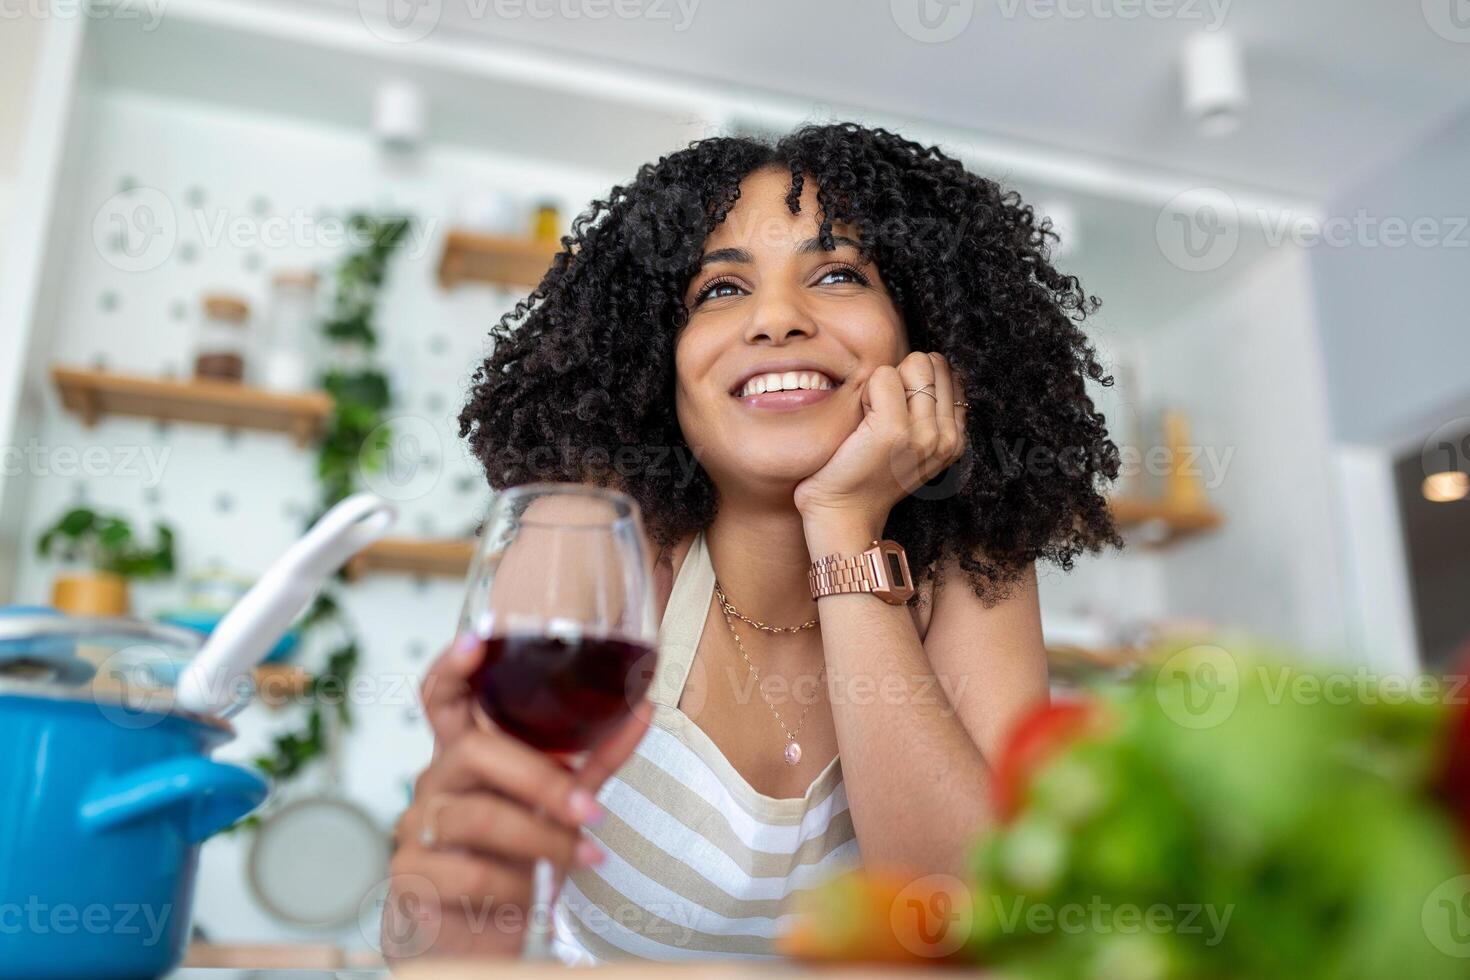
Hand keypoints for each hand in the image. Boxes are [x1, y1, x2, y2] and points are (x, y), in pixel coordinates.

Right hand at [382, 640, 650, 962]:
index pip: (442, 698)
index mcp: (464, 755)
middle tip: (592, 811)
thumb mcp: (555, 806)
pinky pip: (470, 873)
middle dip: (541, 779)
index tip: (479, 640)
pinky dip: (515, 887)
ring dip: (544, 840)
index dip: (454, 667)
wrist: (471, 936)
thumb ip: (591, 762)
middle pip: (475, 753)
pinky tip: (533, 897)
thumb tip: (643, 709)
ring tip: (584, 857)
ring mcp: (417, 828)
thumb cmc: (512, 858)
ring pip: (479, 818)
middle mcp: (435, 781)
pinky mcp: (412, 878)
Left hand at [794, 351, 967, 533]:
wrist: (843, 513)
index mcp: (955, 438)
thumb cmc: (867, 473)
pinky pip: (883, 376)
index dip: (913, 381)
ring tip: (872, 421)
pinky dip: (866, 392)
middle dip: (902, 378)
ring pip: (912, 364)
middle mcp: (947, 437)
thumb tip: (928, 361)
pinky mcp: (893, 430)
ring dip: (884, 385)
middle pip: (930, 362)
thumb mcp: (914, 444)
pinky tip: (860, 423)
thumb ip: (928, 409)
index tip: (897, 414)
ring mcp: (923, 434)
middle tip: (881, 416)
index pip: (946, 370)